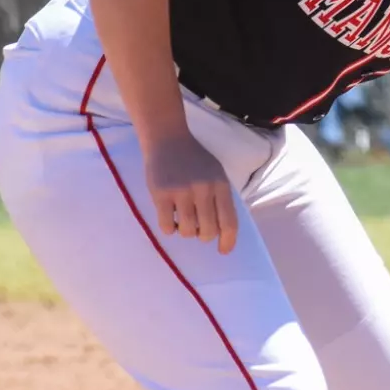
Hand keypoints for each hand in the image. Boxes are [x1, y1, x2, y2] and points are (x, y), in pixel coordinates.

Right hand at [144, 131, 238, 253]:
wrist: (167, 138)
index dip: (228, 241)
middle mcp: (203, 190)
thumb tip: (224, 231)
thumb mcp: (216, 174)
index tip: (223, 250)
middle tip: (198, 228)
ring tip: (182, 220)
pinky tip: (169, 217)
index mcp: (221, 185)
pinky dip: (169, 228)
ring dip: (185, 232)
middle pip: (208, 231)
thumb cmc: (194, 159)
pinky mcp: (160, 194)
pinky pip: (167, 227)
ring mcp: (181, 192)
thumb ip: (221, 198)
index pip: (229, 222)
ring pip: (188, 232)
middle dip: (203, 235)